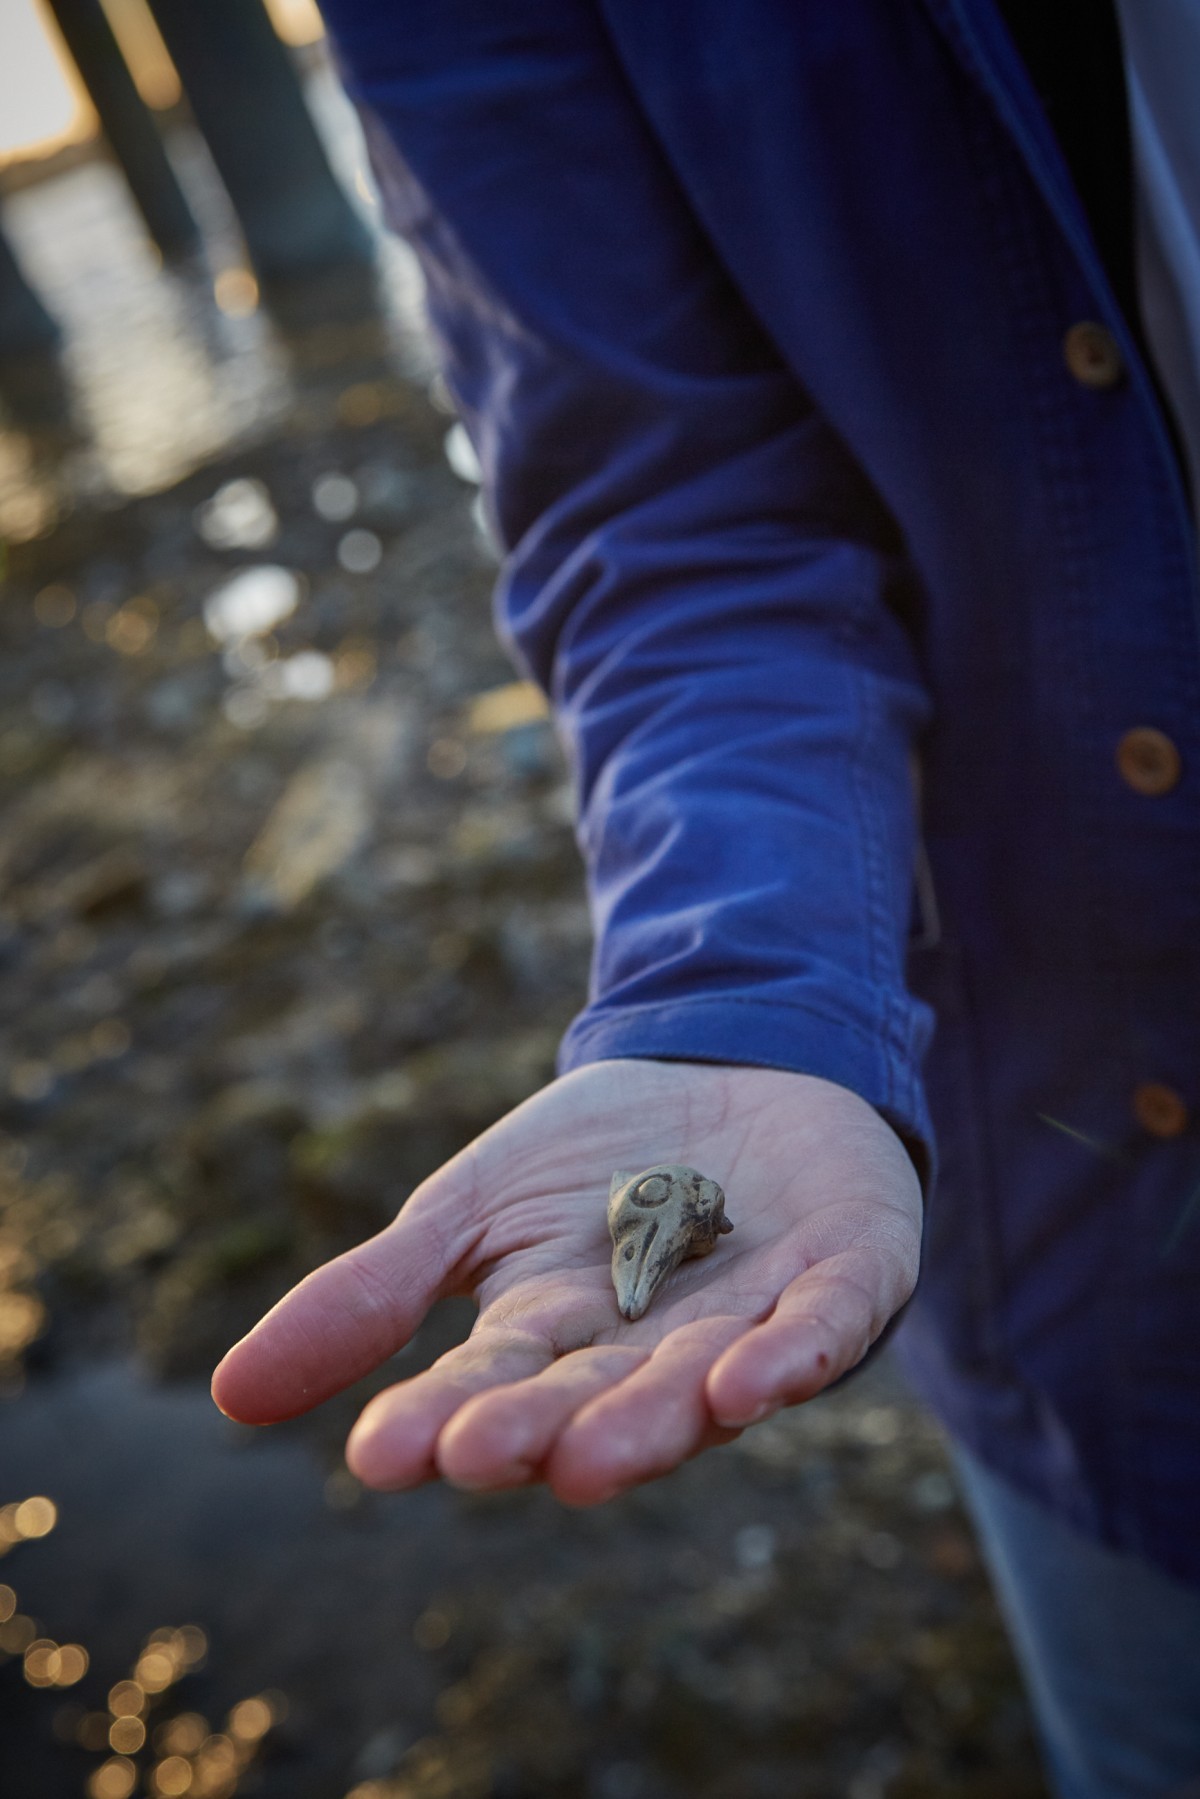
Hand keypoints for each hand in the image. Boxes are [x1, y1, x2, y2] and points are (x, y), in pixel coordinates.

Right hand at [211, 1059, 921, 1502]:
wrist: (735, 1058)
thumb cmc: (597, 1149)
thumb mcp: (469, 1208)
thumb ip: (372, 1295)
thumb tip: (232, 1396)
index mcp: (559, 1337)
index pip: (492, 1388)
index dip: (440, 1420)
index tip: (381, 1452)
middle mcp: (653, 1353)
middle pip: (594, 1402)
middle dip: (543, 1430)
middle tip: (485, 1453)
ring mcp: (753, 1319)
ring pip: (702, 1388)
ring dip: (654, 1422)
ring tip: (594, 1456)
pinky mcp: (846, 1276)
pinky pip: (823, 1329)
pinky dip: (788, 1357)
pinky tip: (746, 1381)